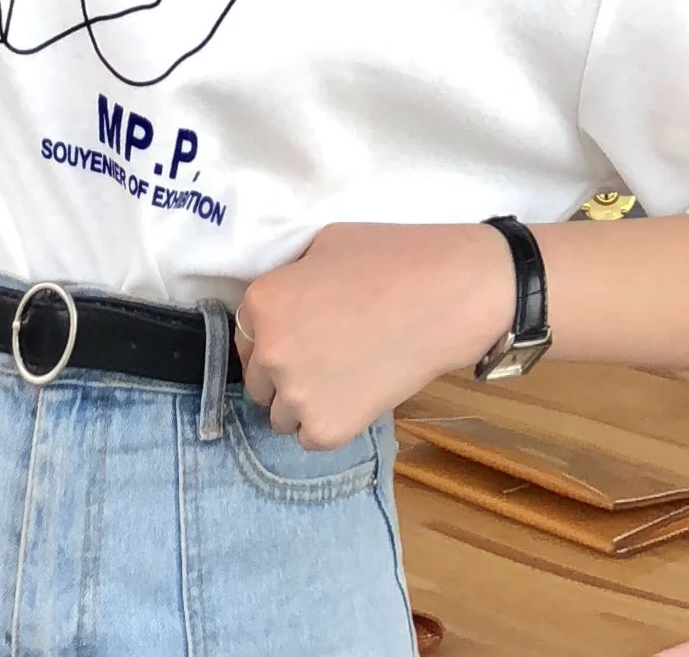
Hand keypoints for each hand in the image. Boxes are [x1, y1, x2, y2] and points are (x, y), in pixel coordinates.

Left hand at [234, 222, 512, 449]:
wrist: (443, 296)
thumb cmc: (387, 259)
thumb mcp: (322, 249)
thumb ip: (291, 282)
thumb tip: (285, 303)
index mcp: (260, 302)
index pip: (245, 337)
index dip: (274, 337)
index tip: (300, 336)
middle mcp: (269, 352)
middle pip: (258, 381)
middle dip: (283, 373)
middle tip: (324, 358)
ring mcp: (296, 395)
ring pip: (280, 415)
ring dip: (302, 403)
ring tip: (342, 379)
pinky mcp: (328, 429)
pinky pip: (310, 437)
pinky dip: (328, 423)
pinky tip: (356, 396)